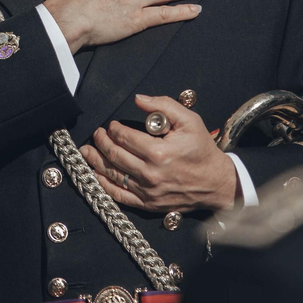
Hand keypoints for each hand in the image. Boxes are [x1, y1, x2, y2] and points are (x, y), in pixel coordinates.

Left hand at [80, 94, 238, 212]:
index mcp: (159, 152)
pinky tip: (95, 176)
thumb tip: (139, 99)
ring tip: (87, 152)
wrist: (216, 183)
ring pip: (112, 175)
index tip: (112, 125)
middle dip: (101, 142)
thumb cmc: (202, 150)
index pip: (125, 138)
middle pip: (115, 155)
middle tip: (97, 134)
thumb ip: (164, 106)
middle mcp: (150, 173)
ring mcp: (148, 191)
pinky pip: (119, 196)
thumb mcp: (189, 121)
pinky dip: (103, 185)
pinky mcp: (148, 204)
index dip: (114, 129)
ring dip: (96, 162)